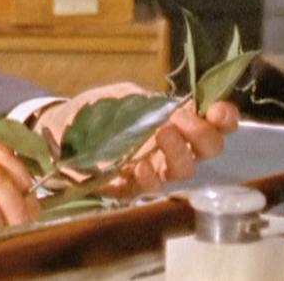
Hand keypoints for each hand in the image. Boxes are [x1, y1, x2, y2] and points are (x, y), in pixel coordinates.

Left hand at [34, 83, 240, 192]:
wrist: (58, 128)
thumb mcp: (127, 95)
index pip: (215, 122)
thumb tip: (175, 110)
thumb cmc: (97, 109)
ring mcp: (154, 168)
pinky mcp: (131, 187)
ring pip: (184, 169)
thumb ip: (152, 102)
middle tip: (181, 122)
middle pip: (209, 149)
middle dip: (202, 135)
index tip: (218, 112)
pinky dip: (150, 177)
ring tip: (161, 133)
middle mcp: (173, 147)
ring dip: (178, 152)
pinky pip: (151, 188)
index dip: (224, 117)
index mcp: (178, 120)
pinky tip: (140, 166)